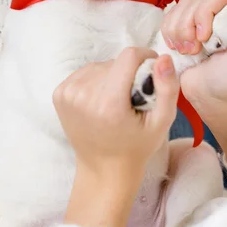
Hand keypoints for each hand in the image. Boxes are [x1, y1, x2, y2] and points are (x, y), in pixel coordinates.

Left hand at [53, 48, 179, 226]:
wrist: (103, 170)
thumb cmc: (137, 146)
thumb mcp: (162, 122)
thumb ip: (167, 88)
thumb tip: (163, 58)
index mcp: (109, 101)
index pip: (129, 56)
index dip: (145, 59)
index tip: (150, 74)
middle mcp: (84, 94)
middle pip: (115, 62)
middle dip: (128, 73)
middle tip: (133, 98)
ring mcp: (68, 93)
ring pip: (100, 65)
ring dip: (111, 76)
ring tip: (116, 101)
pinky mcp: (59, 93)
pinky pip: (85, 72)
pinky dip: (96, 81)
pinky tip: (101, 101)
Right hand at [179, 0, 226, 105]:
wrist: (212, 95)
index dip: (207, 12)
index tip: (205, 36)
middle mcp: (221, 7)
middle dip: (190, 26)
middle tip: (196, 49)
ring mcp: (200, 14)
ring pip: (181, 6)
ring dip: (179, 32)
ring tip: (190, 52)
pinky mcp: (183, 23)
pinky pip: (169, 16)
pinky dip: (169, 33)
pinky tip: (179, 49)